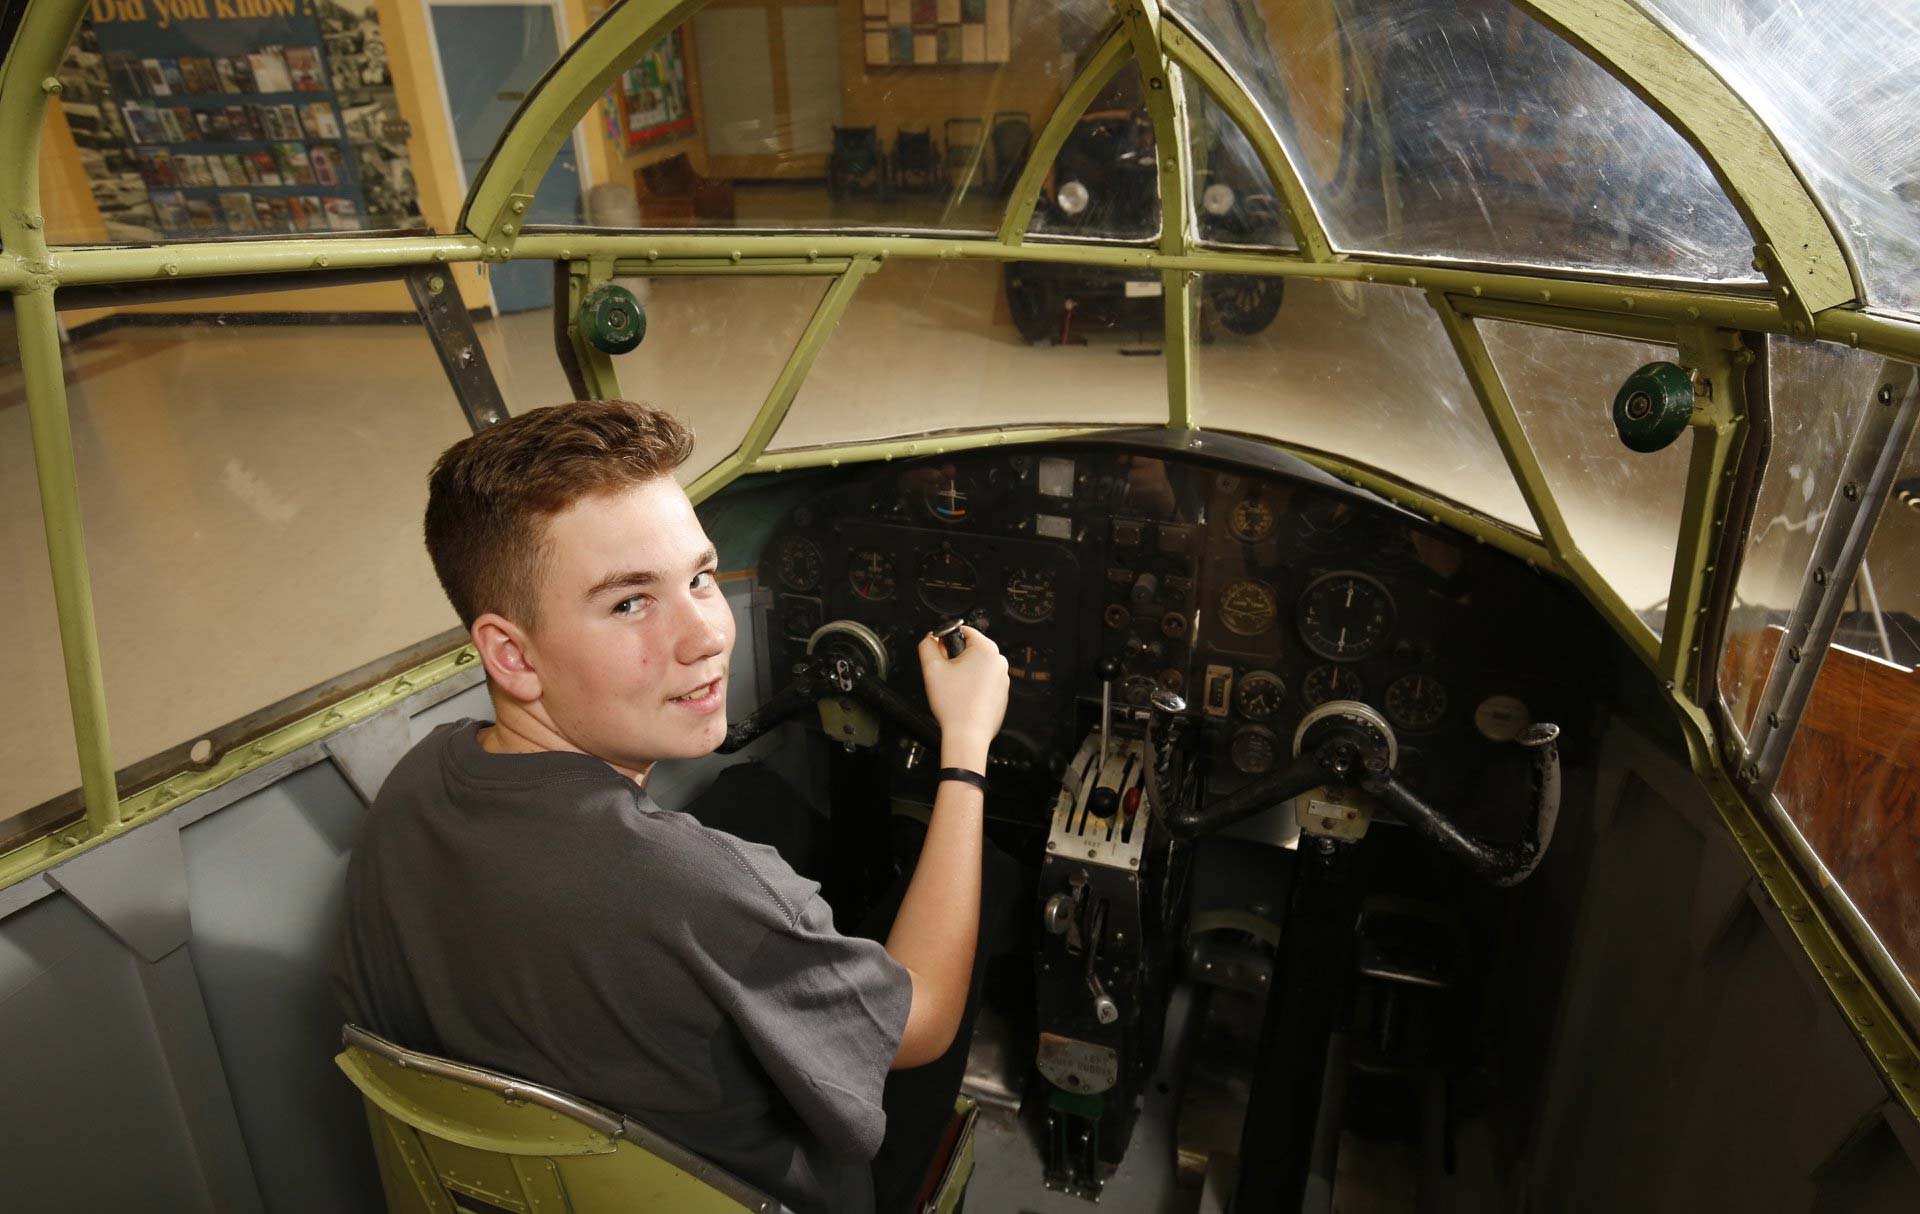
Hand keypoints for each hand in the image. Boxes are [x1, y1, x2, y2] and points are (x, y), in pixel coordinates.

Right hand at [917, 625, 1007, 762]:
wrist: (968, 735)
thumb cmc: (952, 702)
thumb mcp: (932, 668)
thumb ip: (927, 646)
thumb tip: (931, 638)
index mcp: (986, 649)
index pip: (964, 630)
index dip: (947, 640)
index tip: (940, 656)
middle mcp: (999, 661)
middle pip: (971, 649)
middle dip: (955, 658)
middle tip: (945, 676)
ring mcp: (1003, 679)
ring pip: (977, 666)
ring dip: (963, 673)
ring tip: (954, 690)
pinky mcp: (1002, 694)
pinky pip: (984, 682)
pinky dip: (972, 686)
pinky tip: (963, 699)